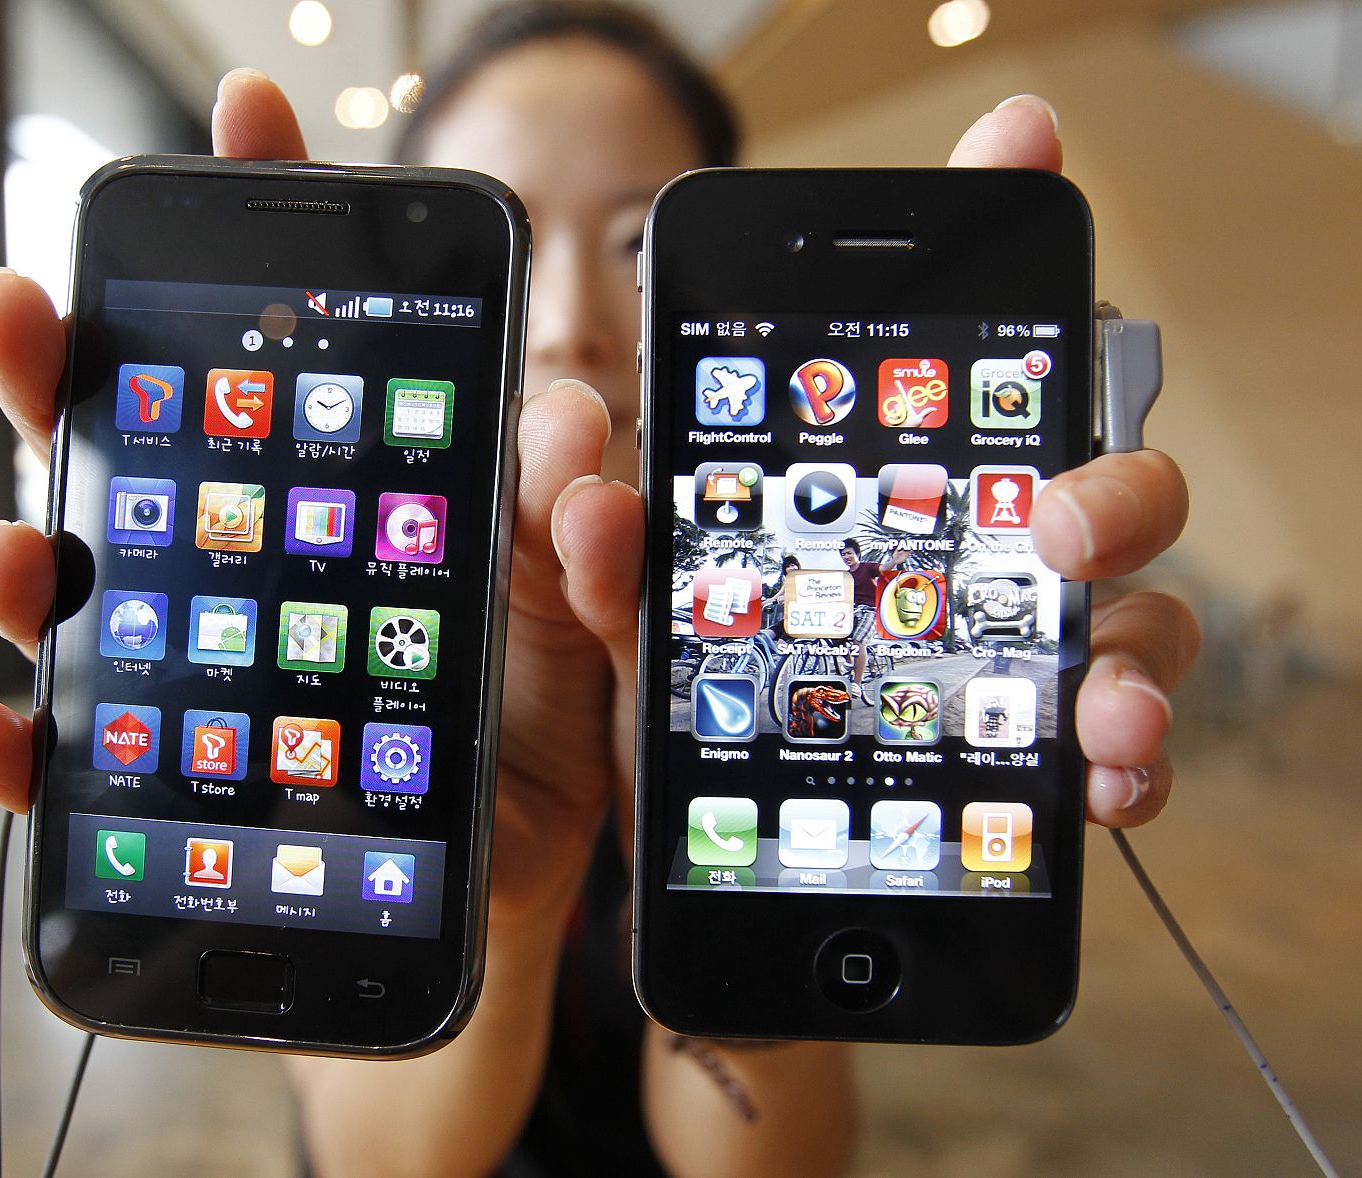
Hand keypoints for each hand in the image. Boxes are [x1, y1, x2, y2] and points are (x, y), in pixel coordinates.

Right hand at [0, 69, 625, 932]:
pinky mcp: (190, 784)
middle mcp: (259, 570)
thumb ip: (584, 537)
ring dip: (31, 556)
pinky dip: (26, 747)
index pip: (298, 357)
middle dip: (75, 367)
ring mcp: (211, 669)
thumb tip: (574, 440)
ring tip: (16, 539)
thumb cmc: (537, 731)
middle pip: (142, 448)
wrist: (509, 880)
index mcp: (355, 507)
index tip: (249, 117)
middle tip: (31, 300)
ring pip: (89, 594)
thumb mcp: (581, 623)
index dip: (273, 236)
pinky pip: (82, 763)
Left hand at [552, 95, 1198, 845]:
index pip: (940, 352)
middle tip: (1061, 522)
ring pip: (1128, 618)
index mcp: (860, 487)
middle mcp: (953, 553)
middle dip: (1109, 487)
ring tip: (1101, 702)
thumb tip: (572, 423)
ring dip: (1134, 648)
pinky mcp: (1006, 758)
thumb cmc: (636, 702)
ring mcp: (997, 655)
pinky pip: (1101, 749)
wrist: (650, 845)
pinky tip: (1106, 776)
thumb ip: (575, 527)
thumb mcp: (594, 611)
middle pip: (1085, 481)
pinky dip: (1123, 761)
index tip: (1018, 142)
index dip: (986, 235)